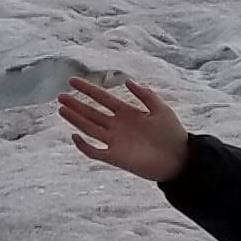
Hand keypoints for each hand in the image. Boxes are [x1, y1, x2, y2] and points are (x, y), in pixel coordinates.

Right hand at [58, 74, 189, 182]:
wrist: (180, 160)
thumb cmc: (173, 134)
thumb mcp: (161, 109)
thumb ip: (145, 95)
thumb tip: (127, 81)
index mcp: (128, 113)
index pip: (103, 98)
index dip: (88, 89)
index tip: (72, 81)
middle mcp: (118, 126)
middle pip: (92, 113)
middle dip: (76, 104)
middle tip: (60, 96)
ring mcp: (115, 141)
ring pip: (90, 129)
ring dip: (76, 120)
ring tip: (61, 109)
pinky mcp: (116, 157)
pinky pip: (95, 152)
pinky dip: (84, 146)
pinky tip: (75, 136)